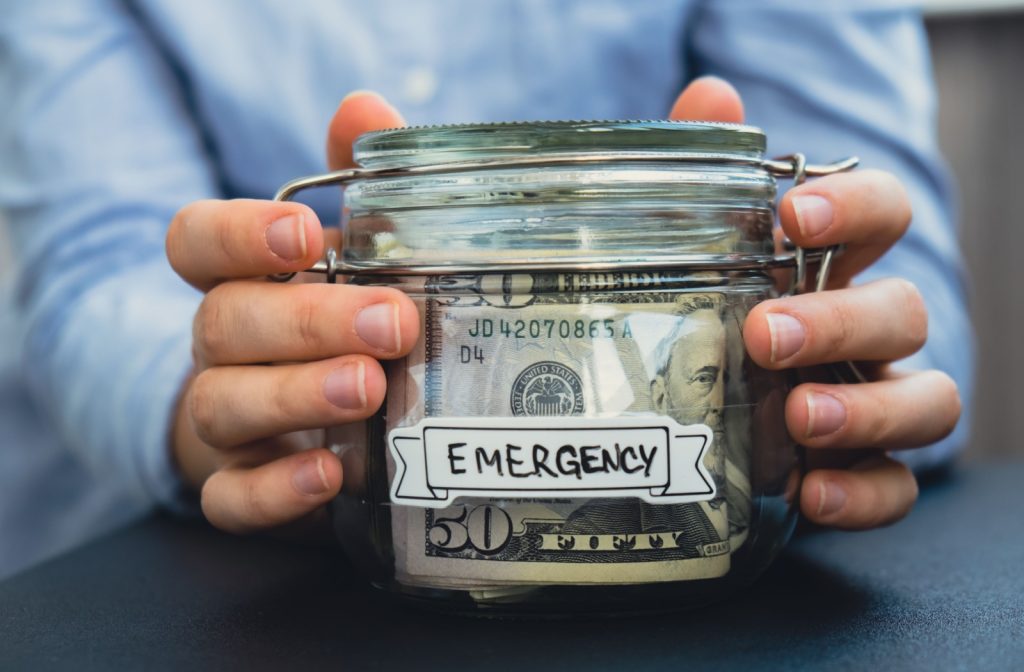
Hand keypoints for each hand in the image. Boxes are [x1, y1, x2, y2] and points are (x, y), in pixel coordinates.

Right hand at [166, 93, 417, 533]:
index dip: (236, 235)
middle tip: (391, 323)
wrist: (304, 423)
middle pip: (226, 322)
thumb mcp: (350, 251)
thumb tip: (365, 110)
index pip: (197, 242)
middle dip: (308, 320)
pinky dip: (274, 490)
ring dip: (296, 395)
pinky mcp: (242, 486)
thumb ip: (357, 182)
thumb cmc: (334, 321)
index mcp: (240, 279)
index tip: (300, 232)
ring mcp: (226, 421)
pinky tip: (329, 473)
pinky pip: (233, 498)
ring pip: (225, 406)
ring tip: (370, 389)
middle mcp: (222, 347)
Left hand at [672, 77, 960, 529]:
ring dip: (869, 410)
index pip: (882, 214)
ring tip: (797, 415)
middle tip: (765, 333)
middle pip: (904, 312)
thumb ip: (699, 176)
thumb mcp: (687, 251)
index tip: (795, 213)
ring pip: (930, 402)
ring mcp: (872, 402)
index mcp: (829, 266)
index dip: (856, 207)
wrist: (689, 416)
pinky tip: (809, 492)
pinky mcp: (861, 470)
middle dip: (841, 321)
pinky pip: (897, 488)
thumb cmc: (701, 315)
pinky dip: (864, 495)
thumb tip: (711, 98)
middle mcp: (863, 331)